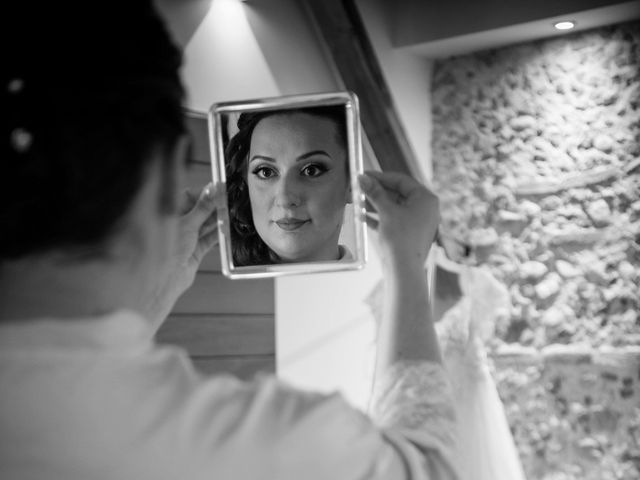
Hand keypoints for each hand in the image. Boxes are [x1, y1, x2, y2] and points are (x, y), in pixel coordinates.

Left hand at [144, 183, 218, 328]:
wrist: (165, 279)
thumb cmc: (167, 250)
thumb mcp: (188, 224)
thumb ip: (203, 207)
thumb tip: (212, 189)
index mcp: (170, 213)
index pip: (190, 196)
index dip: (205, 193)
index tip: (220, 189)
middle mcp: (179, 224)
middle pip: (200, 210)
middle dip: (214, 207)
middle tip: (230, 202)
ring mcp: (187, 237)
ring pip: (206, 224)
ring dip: (218, 220)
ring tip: (231, 214)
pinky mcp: (196, 250)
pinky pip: (210, 239)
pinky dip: (218, 234)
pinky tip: (228, 229)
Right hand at [358, 171, 439, 267]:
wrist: (404, 269)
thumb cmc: (401, 238)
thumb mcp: (386, 211)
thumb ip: (375, 193)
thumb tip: (363, 179)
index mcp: (425, 199)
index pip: (402, 180)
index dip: (381, 177)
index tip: (365, 175)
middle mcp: (425, 209)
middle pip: (398, 193)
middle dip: (377, 192)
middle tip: (360, 188)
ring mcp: (418, 222)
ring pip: (394, 207)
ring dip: (376, 204)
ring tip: (358, 201)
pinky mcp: (410, 234)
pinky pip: (394, 220)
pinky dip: (380, 218)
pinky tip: (363, 217)